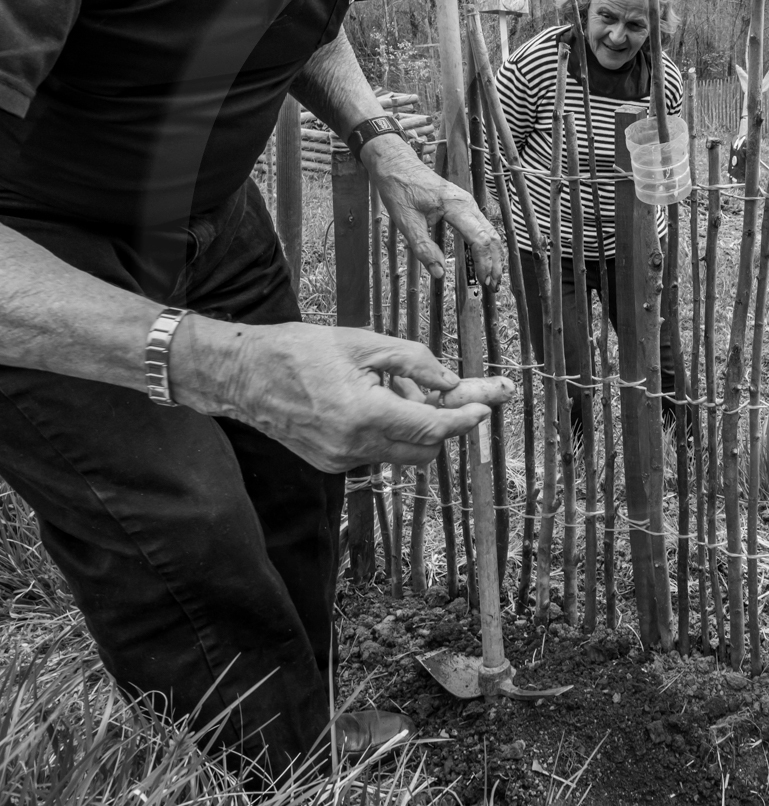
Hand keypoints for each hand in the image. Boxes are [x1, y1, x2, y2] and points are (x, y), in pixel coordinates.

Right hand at [174, 319, 505, 471]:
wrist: (244, 376)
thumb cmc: (301, 350)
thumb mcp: (365, 342)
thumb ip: (414, 361)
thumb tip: (450, 381)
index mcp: (364, 414)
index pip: (433, 427)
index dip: (466, 418)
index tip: (488, 405)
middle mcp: (354, 446)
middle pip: (426, 449)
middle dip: (448, 423)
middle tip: (463, 392)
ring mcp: (341, 460)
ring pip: (403, 451)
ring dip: (416, 423)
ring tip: (399, 384)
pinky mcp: (332, 464)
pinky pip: (378, 450)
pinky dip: (390, 429)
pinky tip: (376, 397)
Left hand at [364, 136, 504, 286]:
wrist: (397, 163)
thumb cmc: (400, 190)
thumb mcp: (406, 222)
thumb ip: (424, 249)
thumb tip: (440, 273)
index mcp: (456, 207)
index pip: (480, 239)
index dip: (484, 263)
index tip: (483, 282)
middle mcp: (468, 203)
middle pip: (491, 236)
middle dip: (495, 263)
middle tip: (492, 286)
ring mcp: (468, 202)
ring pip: (490, 231)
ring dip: (493, 255)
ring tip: (490, 276)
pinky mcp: (464, 204)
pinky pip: (483, 226)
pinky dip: (486, 244)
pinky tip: (483, 257)